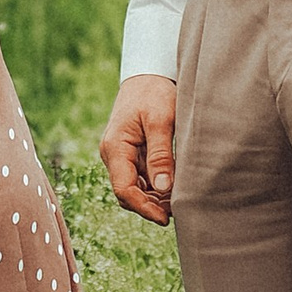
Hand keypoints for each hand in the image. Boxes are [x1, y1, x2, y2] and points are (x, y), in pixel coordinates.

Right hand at [100, 75, 178, 222]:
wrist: (148, 73)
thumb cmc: (154, 92)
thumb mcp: (160, 121)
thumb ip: (161, 155)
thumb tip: (163, 189)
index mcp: (114, 147)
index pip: (124, 189)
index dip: (144, 208)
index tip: (165, 218)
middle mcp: (113, 154)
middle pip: (127, 193)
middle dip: (150, 206)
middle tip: (178, 211)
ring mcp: (121, 155)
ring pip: (134, 188)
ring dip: (154, 199)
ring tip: (179, 202)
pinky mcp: (131, 153)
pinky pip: (140, 178)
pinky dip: (155, 188)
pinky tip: (174, 189)